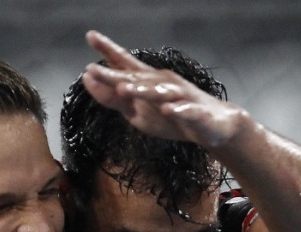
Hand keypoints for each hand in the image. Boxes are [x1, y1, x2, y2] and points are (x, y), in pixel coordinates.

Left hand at [81, 30, 248, 148]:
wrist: (215, 126)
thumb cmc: (172, 114)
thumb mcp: (136, 110)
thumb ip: (111, 96)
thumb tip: (86, 78)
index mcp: (148, 81)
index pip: (126, 63)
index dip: (108, 50)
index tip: (91, 36)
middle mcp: (163, 83)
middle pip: (137, 78)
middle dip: (116, 74)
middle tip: (93, 70)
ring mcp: (180, 97)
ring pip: (159, 92)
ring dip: (142, 90)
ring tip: (124, 88)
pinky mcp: (196, 113)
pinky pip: (186, 111)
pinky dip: (177, 110)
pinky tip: (167, 109)